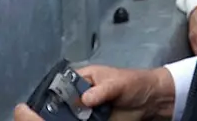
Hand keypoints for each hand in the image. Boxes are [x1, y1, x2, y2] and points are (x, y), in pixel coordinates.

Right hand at [13, 65, 174, 120]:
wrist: (152, 101)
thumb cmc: (135, 84)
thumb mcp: (119, 83)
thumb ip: (103, 90)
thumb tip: (85, 99)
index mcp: (82, 79)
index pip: (60, 87)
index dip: (51, 96)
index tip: (43, 106)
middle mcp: (79, 96)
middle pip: (59, 106)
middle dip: (54, 113)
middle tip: (51, 118)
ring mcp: (85, 112)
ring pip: (68, 118)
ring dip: (64, 120)